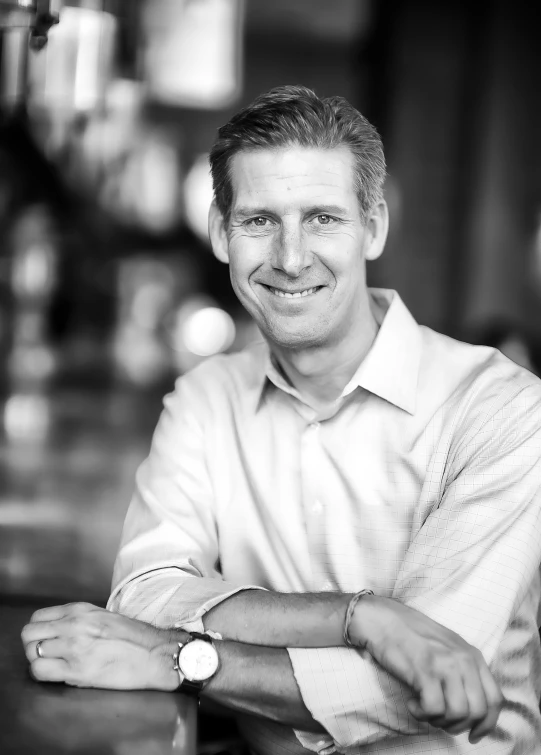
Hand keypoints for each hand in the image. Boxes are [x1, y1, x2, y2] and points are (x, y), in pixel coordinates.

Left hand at [21, 602, 183, 690]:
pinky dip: (43, 673)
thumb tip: (55, 630)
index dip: (39, 631)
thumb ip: (76, 619)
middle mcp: (74, 625)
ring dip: (39, 660)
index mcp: (80, 610)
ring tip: (55, 664)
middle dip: (33, 645)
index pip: (37, 618)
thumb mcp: (102, 616)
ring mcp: (74, 647)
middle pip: (29, 634)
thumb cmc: (132, 637)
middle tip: (48, 654)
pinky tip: (58, 674)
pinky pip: (40, 671)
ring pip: (31, 653)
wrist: (154, 654)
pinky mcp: (77, 670)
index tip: (47, 640)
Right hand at [349, 595, 502, 743]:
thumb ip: (465, 671)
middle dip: (459, 725)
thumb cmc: (412, 635)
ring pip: (458, 713)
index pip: (495, 699)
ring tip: (424, 710)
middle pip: (478, 711)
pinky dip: (421, 714)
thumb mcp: (448, 648)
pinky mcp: (424, 670)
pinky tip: (412, 703)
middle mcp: (463, 659)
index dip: (487, 724)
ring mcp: (445, 664)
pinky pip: (433, 709)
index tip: (473, 735)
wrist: (383, 618)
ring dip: (440, 720)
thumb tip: (474, 709)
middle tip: (440, 720)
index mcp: (473, 655)